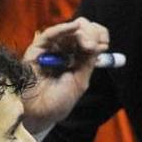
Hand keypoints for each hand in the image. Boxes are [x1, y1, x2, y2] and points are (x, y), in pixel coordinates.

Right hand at [21, 18, 109, 132]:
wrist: (40, 113)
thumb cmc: (59, 101)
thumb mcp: (80, 80)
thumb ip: (88, 61)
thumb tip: (98, 43)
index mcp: (76, 58)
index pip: (89, 37)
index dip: (98, 35)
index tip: (104, 43)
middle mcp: (64, 51)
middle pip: (81, 30)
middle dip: (91, 35)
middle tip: (92, 47)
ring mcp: (50, 50)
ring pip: (68, 30)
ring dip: (81, 34)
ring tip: (86, 44)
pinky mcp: (36, 50)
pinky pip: (50, 35)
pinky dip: (63, 29)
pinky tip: (74, 27)